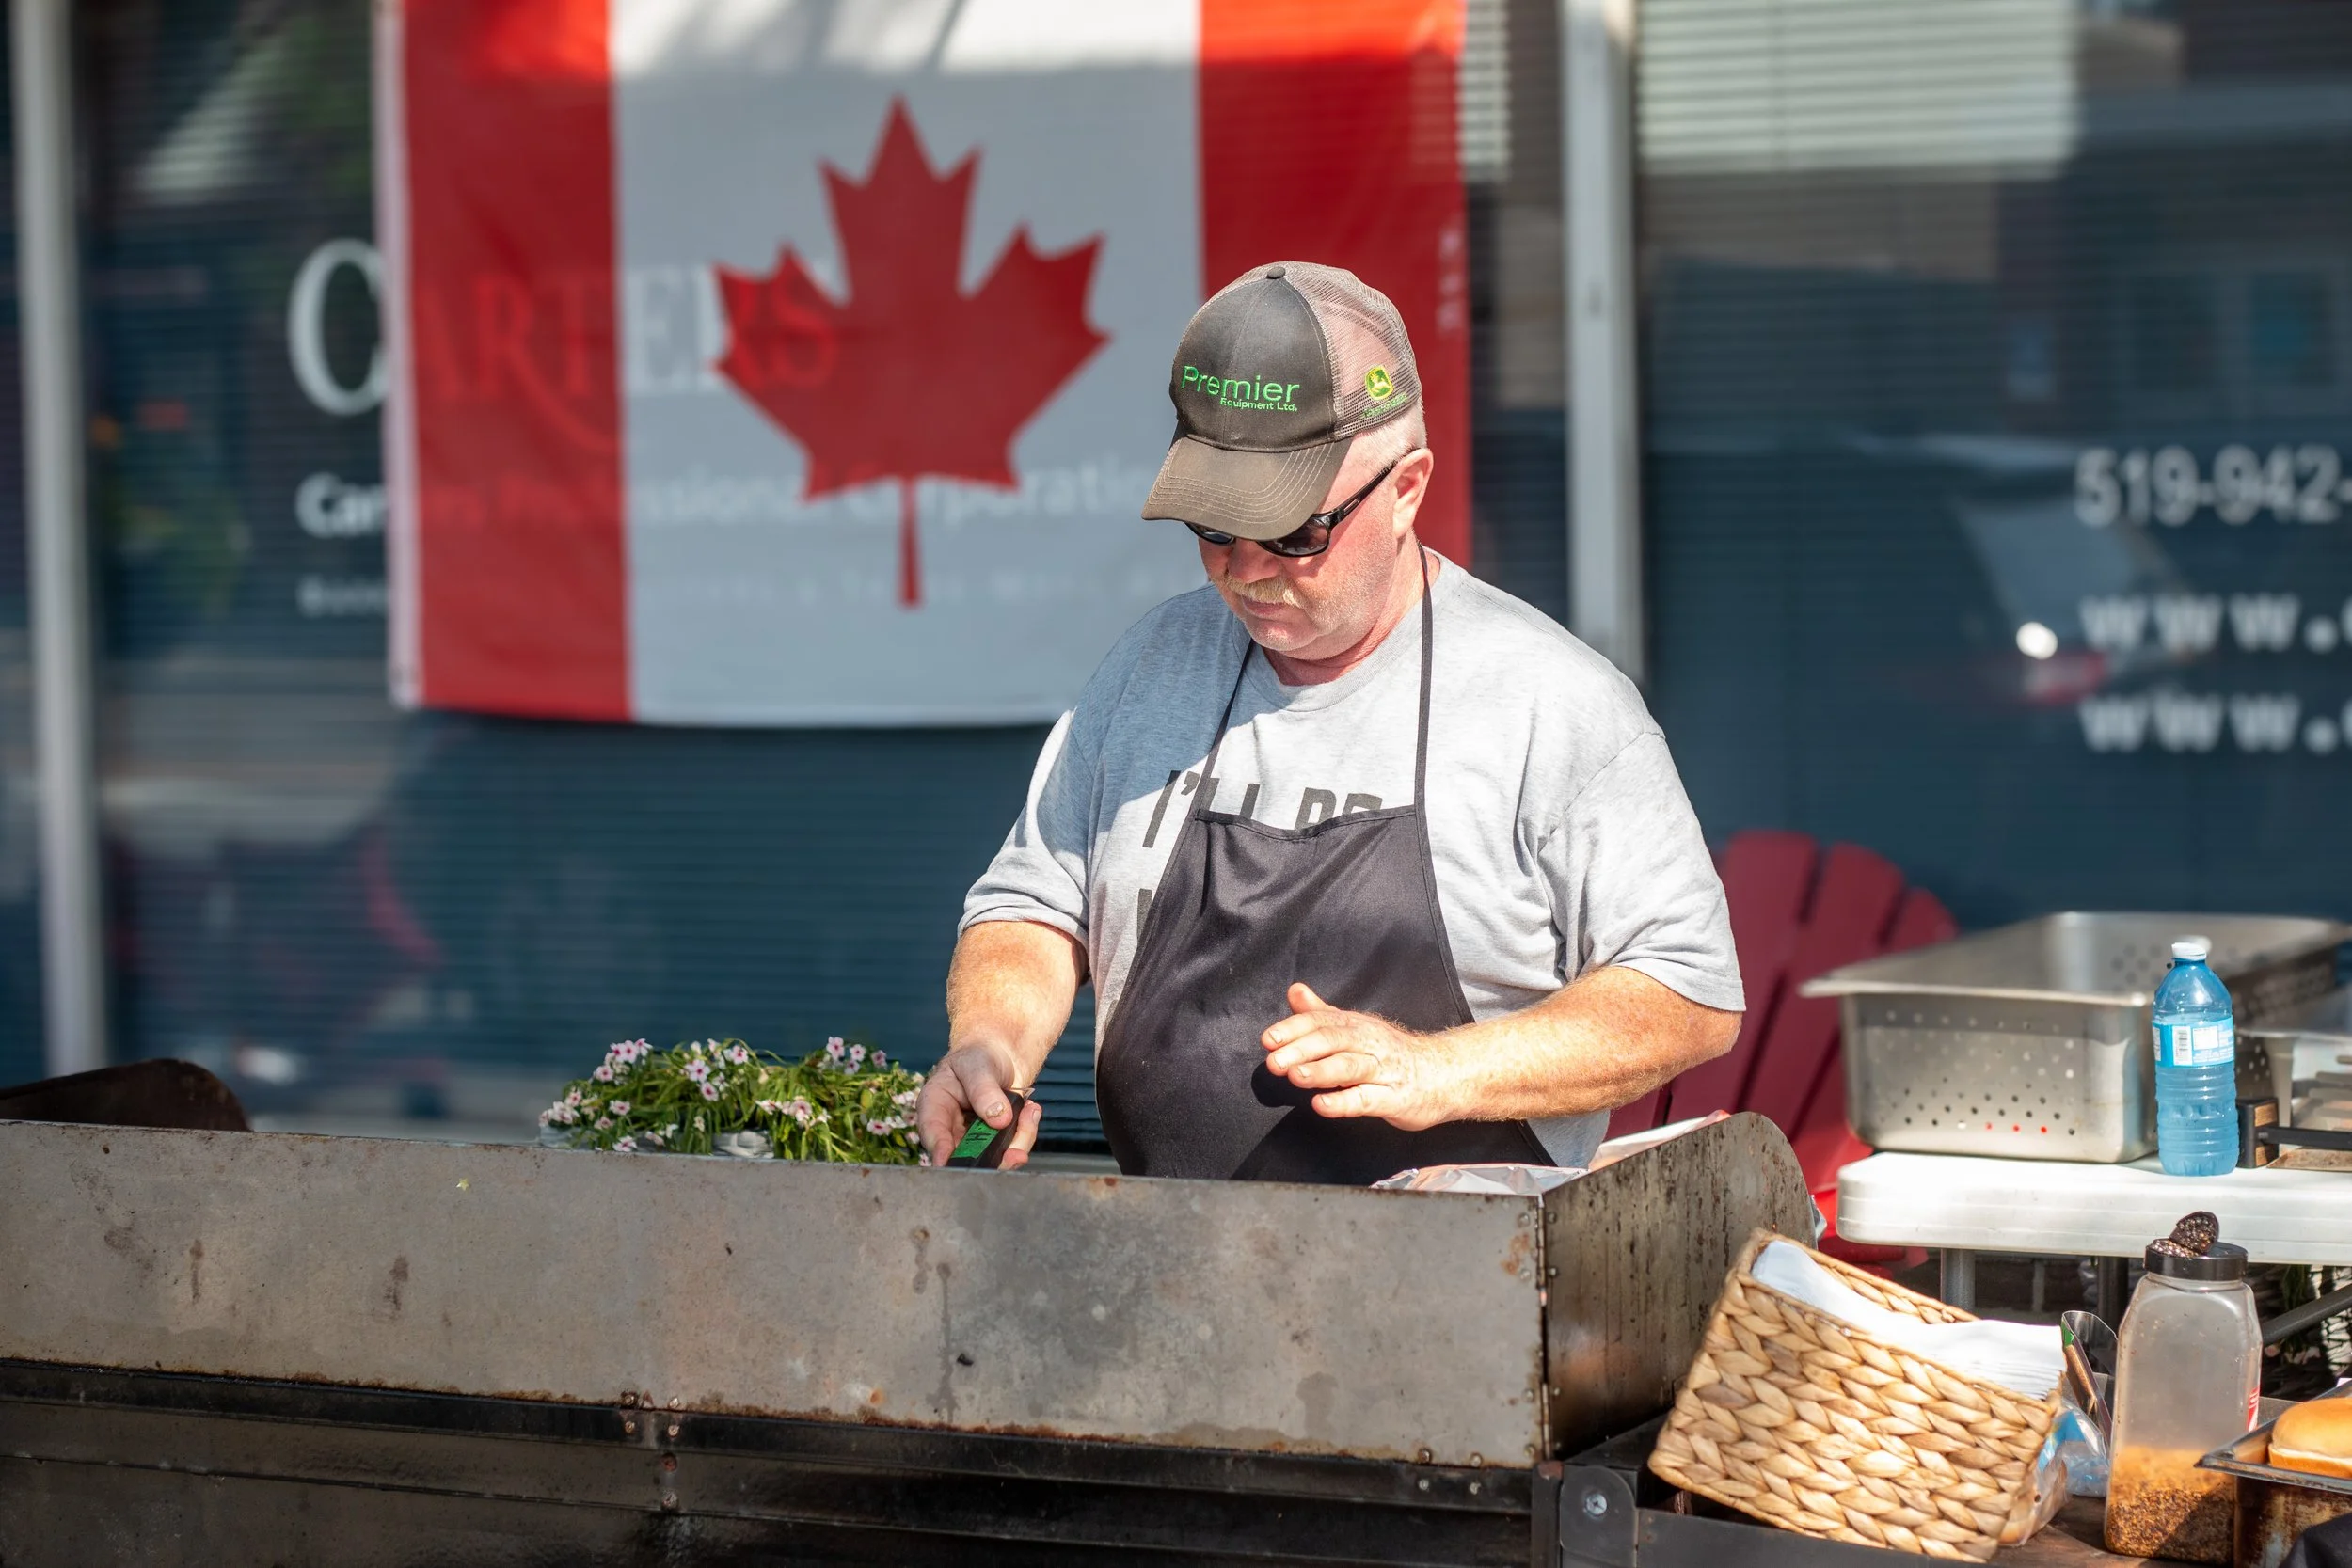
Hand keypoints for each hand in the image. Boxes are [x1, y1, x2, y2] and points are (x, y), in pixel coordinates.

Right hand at [916, 1043, 1042, 1169]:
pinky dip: (1025, 1134)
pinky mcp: (994, 1142)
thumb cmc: (978, 1057)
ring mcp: (973, 1139)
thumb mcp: (978, 1066)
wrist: (999, 1057)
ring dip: (1017, 1142)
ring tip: (1030, 1111)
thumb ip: (984, 1089)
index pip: (932, 1131)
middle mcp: (950, 1129)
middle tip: (1017, 1154)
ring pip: (991, 1157)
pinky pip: (1010, 1149)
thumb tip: (998, 1118)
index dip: (939, 1149)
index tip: (949, 1160)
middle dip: (993, 1159)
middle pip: (964, 1156)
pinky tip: (1030, 1111)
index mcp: (934, 1106)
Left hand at [1260, 983, 1458, 1129]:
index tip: (1268, 1039)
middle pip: (1333, 1041)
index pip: (1322, 1022)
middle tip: (1274, 1060)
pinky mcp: (1394, 1099)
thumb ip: (1322, 1014)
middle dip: (1301, 1049)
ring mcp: (1383, 1071)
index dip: (1294, 1029)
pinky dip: (1343, 1102)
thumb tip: (1294, 992)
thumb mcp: (1357, 1028)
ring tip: (1295, 1076)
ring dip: (1321, 1071)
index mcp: (1356, 1026)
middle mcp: (1369, 1044)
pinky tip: (1322, 1105)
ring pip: (1350, 1067)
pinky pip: (1367, 1099)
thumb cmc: (1392, 1054)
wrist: (1444, 1074)